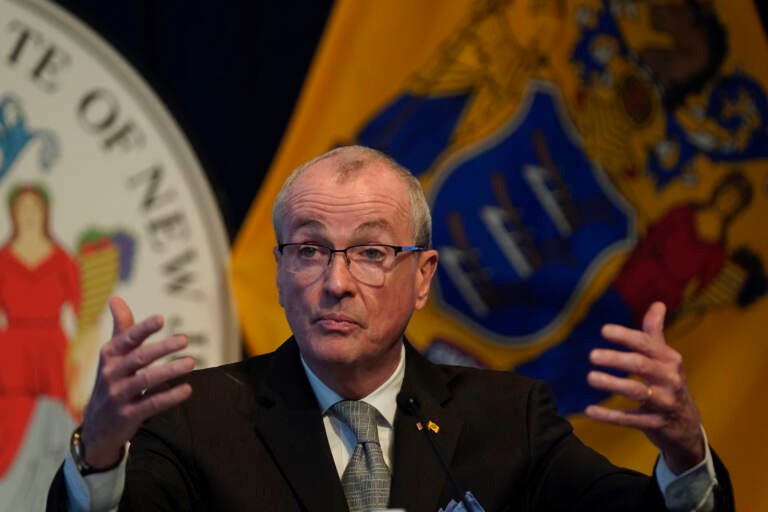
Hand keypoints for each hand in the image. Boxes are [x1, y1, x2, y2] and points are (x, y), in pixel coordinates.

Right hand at [80, 297, 194, 468]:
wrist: (96, 427)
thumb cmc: (111, 382)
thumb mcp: (112, 357)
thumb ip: (121, 329)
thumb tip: (115, 298)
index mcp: (109, 356)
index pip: (127, 338)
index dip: (143, 328)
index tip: (161, 318)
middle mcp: (111, 374)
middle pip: (138, 358)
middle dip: (162, 348)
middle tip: (185, 339)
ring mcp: (118, 396)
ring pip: (145, 380)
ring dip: (169, 371)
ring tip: (192, 362)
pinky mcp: (127, 416)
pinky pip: (150, 404)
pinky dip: (169, 397)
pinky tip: (187, 389)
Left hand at [585, 302, 704, 473]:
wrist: (686, 425)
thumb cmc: (668, 384)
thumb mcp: (665, 359)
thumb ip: (655, 333)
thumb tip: (658, 304)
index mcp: (670, 360)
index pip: (646, 344)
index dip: (625, 336)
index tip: (603, 330)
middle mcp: (670, 380)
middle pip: (641, 365)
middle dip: (616, 359)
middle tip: (591, 355)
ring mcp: (664, 403)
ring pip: (637, 392)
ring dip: (612, 384)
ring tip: (590, 377)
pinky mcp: (655, 424)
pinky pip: (630, 419)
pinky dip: (609, 416)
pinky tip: (589, 410)